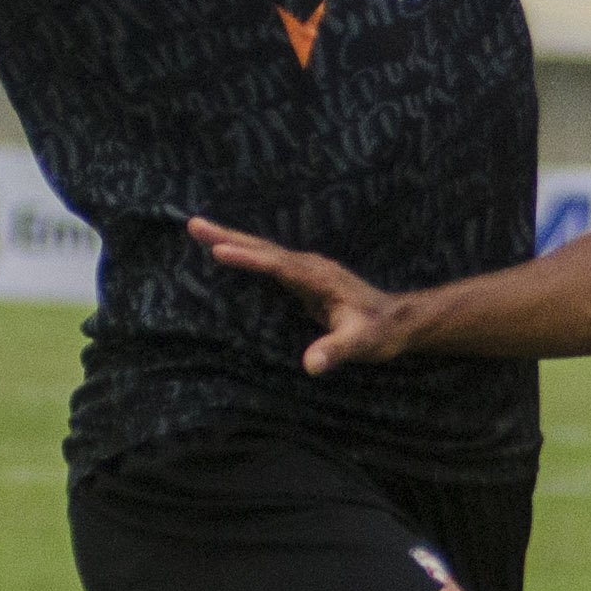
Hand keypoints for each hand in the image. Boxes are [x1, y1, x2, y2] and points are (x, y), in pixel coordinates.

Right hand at [190, 216, 405, 373]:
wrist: (397, 322)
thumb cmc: (379, 332)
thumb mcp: (360, 344)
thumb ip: (336, 351)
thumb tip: (311, 365)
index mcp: (319, 277)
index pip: (278, 265)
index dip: (249, 259)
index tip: (219, 251)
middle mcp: (310, 266)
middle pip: (263, 248)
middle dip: (228, 237)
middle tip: (193, 225)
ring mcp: (306, 269)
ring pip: (263, 250)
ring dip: (231, 239)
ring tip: (198, 230)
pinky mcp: (303, 277)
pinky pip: (267, 261)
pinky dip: (244, 253)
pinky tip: (227, 252)